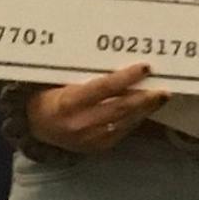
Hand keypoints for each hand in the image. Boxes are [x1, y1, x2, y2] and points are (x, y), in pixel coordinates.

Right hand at [26, 63, 168, 153]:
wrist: (35, 127)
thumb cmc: (48, 95)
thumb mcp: (58, 81)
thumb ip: (82, 73)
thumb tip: (112, 52)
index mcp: (68, 102)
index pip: (103, 88)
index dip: (126, 78)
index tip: (144, 68)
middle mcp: (80, 123)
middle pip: (120, 108)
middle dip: (144, 98)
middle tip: (163, 88)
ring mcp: (90, 138)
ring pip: (125, 122)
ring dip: (145, 109)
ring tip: (161, 97)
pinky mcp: (98, 147)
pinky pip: (122, 132)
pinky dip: (135, 119)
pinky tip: (145, 109)